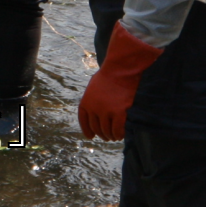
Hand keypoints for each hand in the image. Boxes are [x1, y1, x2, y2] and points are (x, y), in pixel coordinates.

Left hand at [78, 22, 164, 140]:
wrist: (121, 69)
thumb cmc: (109, 75)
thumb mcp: (93, 87)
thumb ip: (92, 100)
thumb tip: (94, 113)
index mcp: (86, 102)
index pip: (84, 122)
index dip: (87, 131)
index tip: (91, 136)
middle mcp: (94, 108)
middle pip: (97, 128)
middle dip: (102, 134)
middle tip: (107, 137)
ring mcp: (106, 111)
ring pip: (107, 131)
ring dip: (110, 136)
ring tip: (114, 137)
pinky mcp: (119, 113)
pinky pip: (118, 130)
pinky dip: (119, 134)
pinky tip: (121, 135)